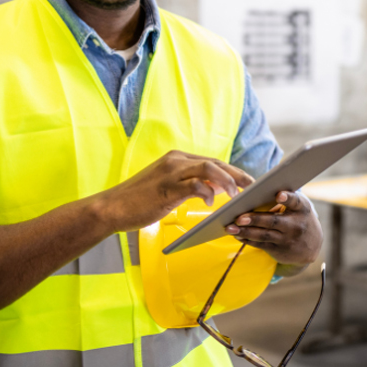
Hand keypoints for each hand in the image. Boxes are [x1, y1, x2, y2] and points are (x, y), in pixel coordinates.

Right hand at [99, 150, 253, 231]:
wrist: (112, 208)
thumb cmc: (140, 201)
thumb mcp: (170, 189)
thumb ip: (192, 185)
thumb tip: (218, 189)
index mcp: (177, 159)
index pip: (212, 161)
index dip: (232, 171)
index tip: (248, 182)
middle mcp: (176, 160)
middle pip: (215, 162)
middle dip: (237, 174)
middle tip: (253, 187)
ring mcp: (171, 172)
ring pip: (208, 168)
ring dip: (227, 180)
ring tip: (237, 194)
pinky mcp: (167, 186)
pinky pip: (194, 185)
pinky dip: (207, 192)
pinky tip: (211, 203)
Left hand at [224, 191, 322, 266]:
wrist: (312, 245)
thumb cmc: (299, 218)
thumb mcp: (299, 207)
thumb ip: (285, 199)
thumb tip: (256, 193)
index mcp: (302, 208)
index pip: (295, 201)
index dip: (287, 198)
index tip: (278, 195)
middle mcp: (296, 225)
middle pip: (273, 221)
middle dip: (255, 219)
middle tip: (238, 217)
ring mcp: (288, 239)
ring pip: (264, 235)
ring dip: (245, 232)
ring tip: (230, 228)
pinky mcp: (280, 250)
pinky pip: (261, 245)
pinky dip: (248, 240)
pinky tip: (237, 235)